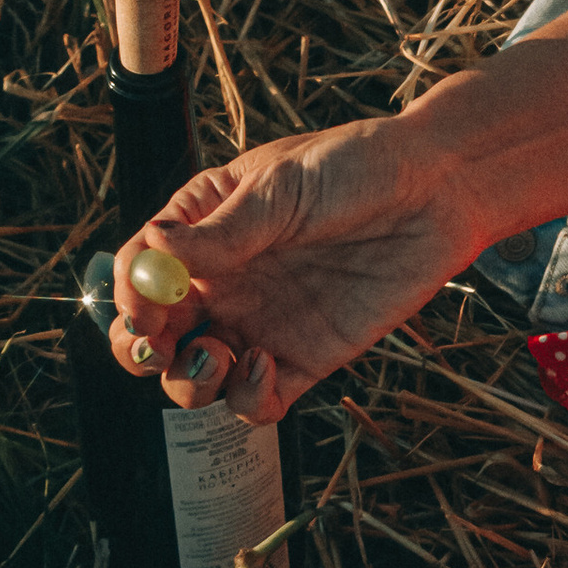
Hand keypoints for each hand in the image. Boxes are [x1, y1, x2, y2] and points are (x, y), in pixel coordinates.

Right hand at [108, 108, 475, 420]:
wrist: (438, 191)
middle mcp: (225, 281)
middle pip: (155, 335)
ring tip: (217, 355)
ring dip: (190, 381)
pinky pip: (258, 400)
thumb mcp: (283, 187)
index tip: (144, 309)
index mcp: (204, 228)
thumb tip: (155, 251)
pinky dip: (247, 399)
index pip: (140, 270)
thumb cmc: (358, 168)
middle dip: (140, 350)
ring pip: (197, 376)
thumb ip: (223, 230)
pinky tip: (266, 367)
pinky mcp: (304, 358)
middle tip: (157, 349)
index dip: (130, 296)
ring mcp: (261, 322)